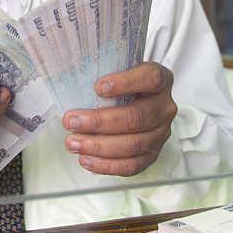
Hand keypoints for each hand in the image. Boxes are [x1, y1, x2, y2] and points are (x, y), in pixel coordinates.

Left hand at [62, 62, 176, 175]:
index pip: (150, 78)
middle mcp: (164, 106)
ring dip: (99, 146)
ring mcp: (161, 132)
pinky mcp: (152, 153)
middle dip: (99, 122)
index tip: (98, 87)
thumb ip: (100, 68)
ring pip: (133, 144)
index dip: (125, 83)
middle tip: (72, 121)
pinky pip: (132, 165)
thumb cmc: (121, 82)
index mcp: (160, 79)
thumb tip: (68, 70)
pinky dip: (107, 165)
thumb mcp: (116, 67)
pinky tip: (87, 159)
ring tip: (74, 142)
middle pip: (136, 117)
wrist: (135, 98)